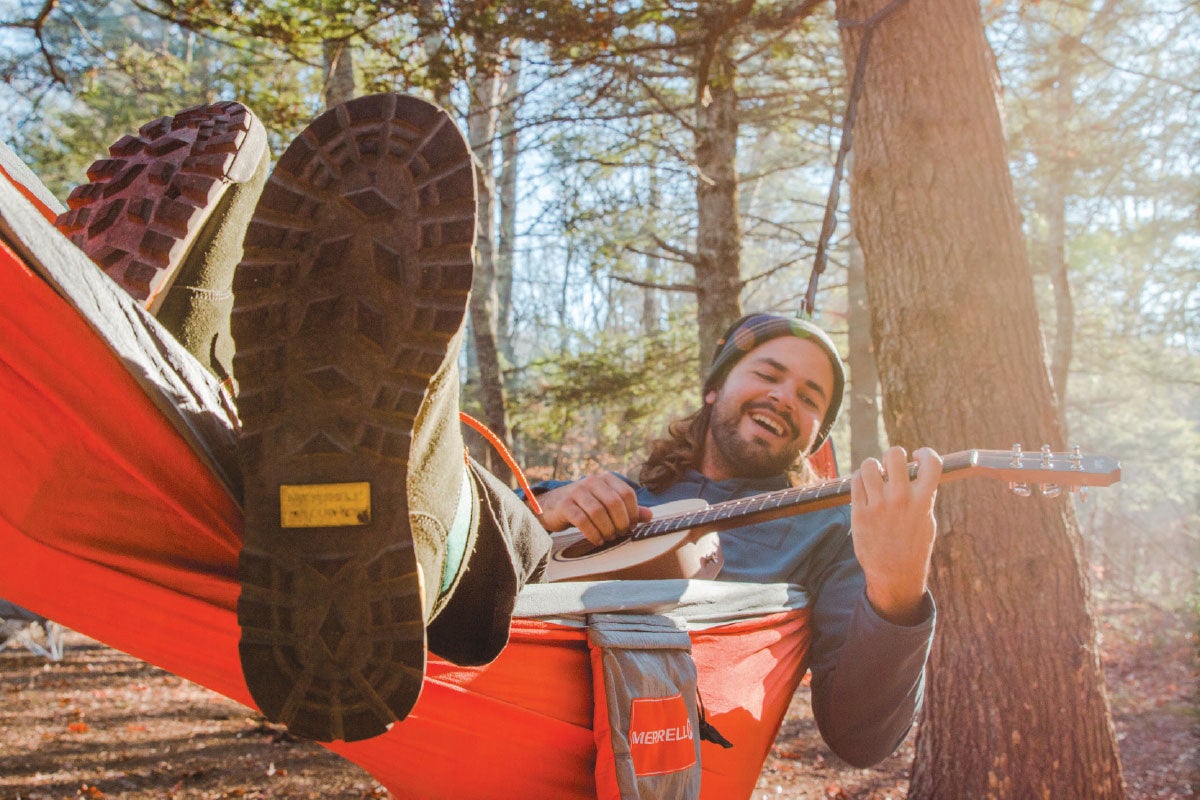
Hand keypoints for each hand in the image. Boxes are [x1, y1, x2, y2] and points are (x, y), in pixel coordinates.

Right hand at [535, 472, 652, 545]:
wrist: (553, 505)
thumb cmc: (585, 505)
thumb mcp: (606, 503)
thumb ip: (628, 509)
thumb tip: (650, 516)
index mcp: (606, 478)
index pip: (627, 493)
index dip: (633, 512)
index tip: (631, 526)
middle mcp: (592, 481)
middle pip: (614, 502)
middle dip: (621, 522)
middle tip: (620, 534)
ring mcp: (576, 491)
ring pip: (598, 512)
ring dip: (607, 530)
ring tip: (608, 538)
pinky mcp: (565, 505)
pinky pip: (582, 520)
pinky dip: (593, 534)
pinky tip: (597, 540)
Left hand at [850, 446, 941, 625]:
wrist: (894, 574)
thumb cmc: (913, 547)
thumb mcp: (927, 521)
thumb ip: (924, 496)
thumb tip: (920, 473)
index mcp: (922, 500)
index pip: (932, 463)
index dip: (925, 453)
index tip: (918, 456)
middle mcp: (900, 499)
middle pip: (893, 455)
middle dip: (893, 455)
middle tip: (892, 466)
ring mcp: (878, 505)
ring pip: (868, 465)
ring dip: (872, 467)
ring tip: (876, 477)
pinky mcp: (859, 513)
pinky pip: (855, 481)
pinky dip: (860, 480)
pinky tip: (866, 488)